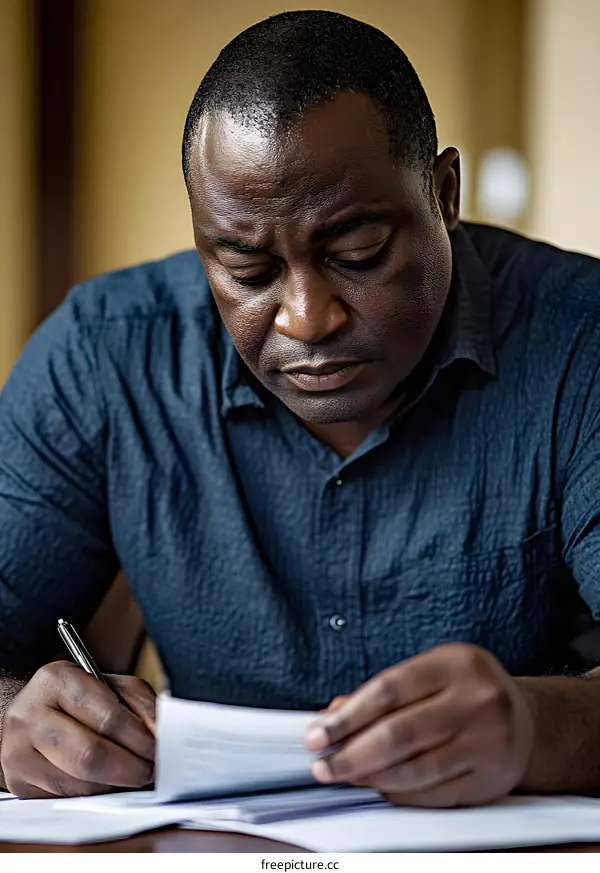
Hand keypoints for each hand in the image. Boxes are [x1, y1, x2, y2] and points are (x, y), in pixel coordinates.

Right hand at [1, 660, 155, 797]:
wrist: (29, 713)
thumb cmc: (76, 698)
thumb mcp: (110, 685)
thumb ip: (139, 704)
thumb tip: (160, 736)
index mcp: (56, 681)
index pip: (106, 716)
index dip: (138, 738)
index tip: (158, 749)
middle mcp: (30, 716)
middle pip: (89, 756)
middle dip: (129, 769)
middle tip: (151, 770)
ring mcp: (18, 753)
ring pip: (79, 783)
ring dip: (114, 785)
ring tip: (132, 775)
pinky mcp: (19, 783)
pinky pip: (67, 798)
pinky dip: (94, 793)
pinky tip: (107, 782)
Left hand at [304, 643, 534, 806]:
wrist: (526, 721)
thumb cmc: (465, 692)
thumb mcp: (430, 674)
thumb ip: (384, 693)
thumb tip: (332, 717)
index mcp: (457, 664)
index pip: (388, 691)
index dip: (346, 716)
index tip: (316, 735)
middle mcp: (477, 700)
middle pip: (398, 734)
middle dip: (351, 754)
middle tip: (323, 765)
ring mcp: (488, 743)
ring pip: (413, 770)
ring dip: (369, 777)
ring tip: (344, 776)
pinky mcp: (490, 781)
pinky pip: (432, 794)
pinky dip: (398, 793)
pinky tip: (379, 786)